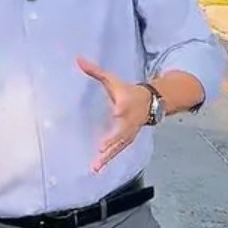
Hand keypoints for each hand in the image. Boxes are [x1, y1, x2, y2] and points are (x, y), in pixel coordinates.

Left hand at [77, 57, 150, 172]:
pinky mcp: (127, 140)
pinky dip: (108, 160)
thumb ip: (94, 71)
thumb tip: (77, 59)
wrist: (150, 101)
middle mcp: (127, 121)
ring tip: (95, 166)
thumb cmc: (126, 90)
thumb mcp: (112, 79)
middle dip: (111, 140)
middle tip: (101, 149)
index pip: (123, 107)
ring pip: (118, 146)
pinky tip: (97, 168)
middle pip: (120, 132)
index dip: (120, 110)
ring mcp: (128, 133)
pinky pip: (117, 151)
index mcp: (125, 103)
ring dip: (107, 156)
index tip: (116, 112)